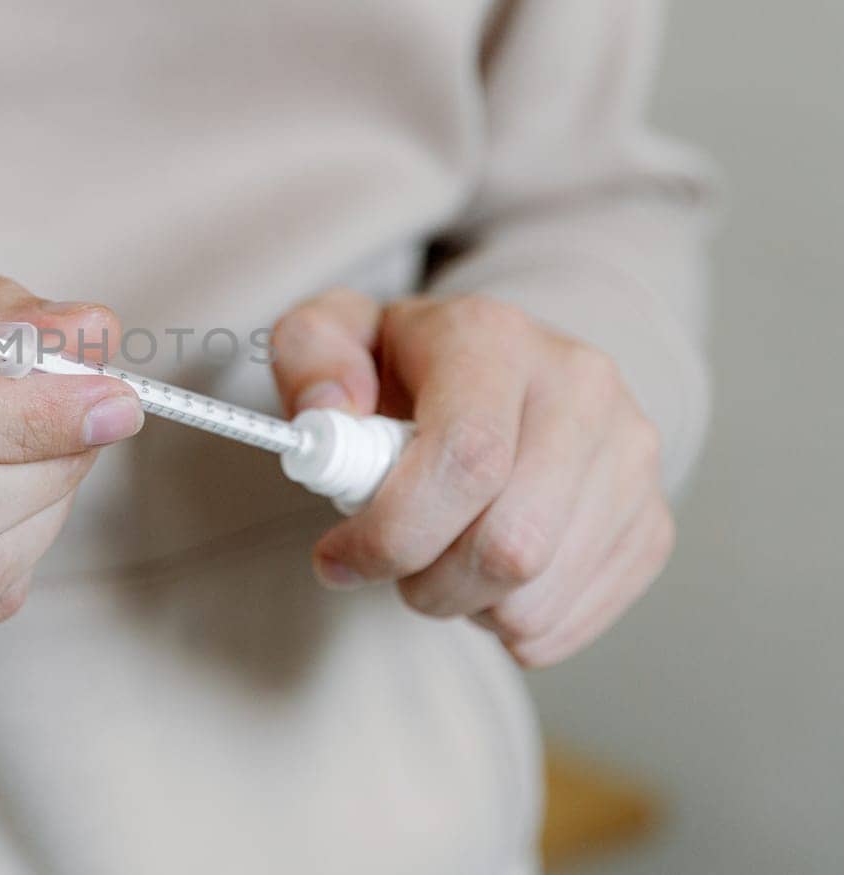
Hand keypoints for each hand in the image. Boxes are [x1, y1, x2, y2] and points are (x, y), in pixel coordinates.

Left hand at [270, 290, 672, 666]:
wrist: (500, 371)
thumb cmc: (401, 365)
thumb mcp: (332, 335)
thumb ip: (309, 357)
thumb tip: (327, 413)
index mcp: (494, 338)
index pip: (467, 459)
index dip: (393, 531)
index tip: (337, 559)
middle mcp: (580, 388)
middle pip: (510, 544)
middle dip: (426, 583)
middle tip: (393, 565)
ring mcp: (630, 456)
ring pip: (537, 597)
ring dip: (465, 604)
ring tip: (441, 556)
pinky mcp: (650, 521)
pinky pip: (570, 622)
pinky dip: (507, 624)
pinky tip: (485, 574)